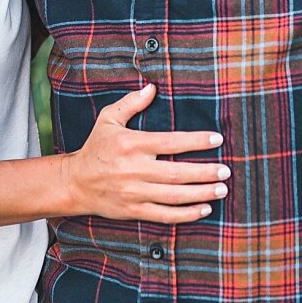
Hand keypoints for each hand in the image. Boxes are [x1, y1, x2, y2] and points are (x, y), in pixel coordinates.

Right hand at [63, 83, 228, 222]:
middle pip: (177, 173)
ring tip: (222, 189)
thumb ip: (131, 103)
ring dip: (201, 194)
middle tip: (226, 170)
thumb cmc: (96, 148)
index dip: (196, 141)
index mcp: (132, 144)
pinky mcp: (134, 211)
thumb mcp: (108, 120)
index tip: (217, 139)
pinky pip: (165, 215)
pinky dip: (186, 214)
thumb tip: (152, 87)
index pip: (171, 142)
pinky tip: (204, 209)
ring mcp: (135, 192)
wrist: (75, 183)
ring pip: (174, 196)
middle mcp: (134, 169)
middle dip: (205, 172)